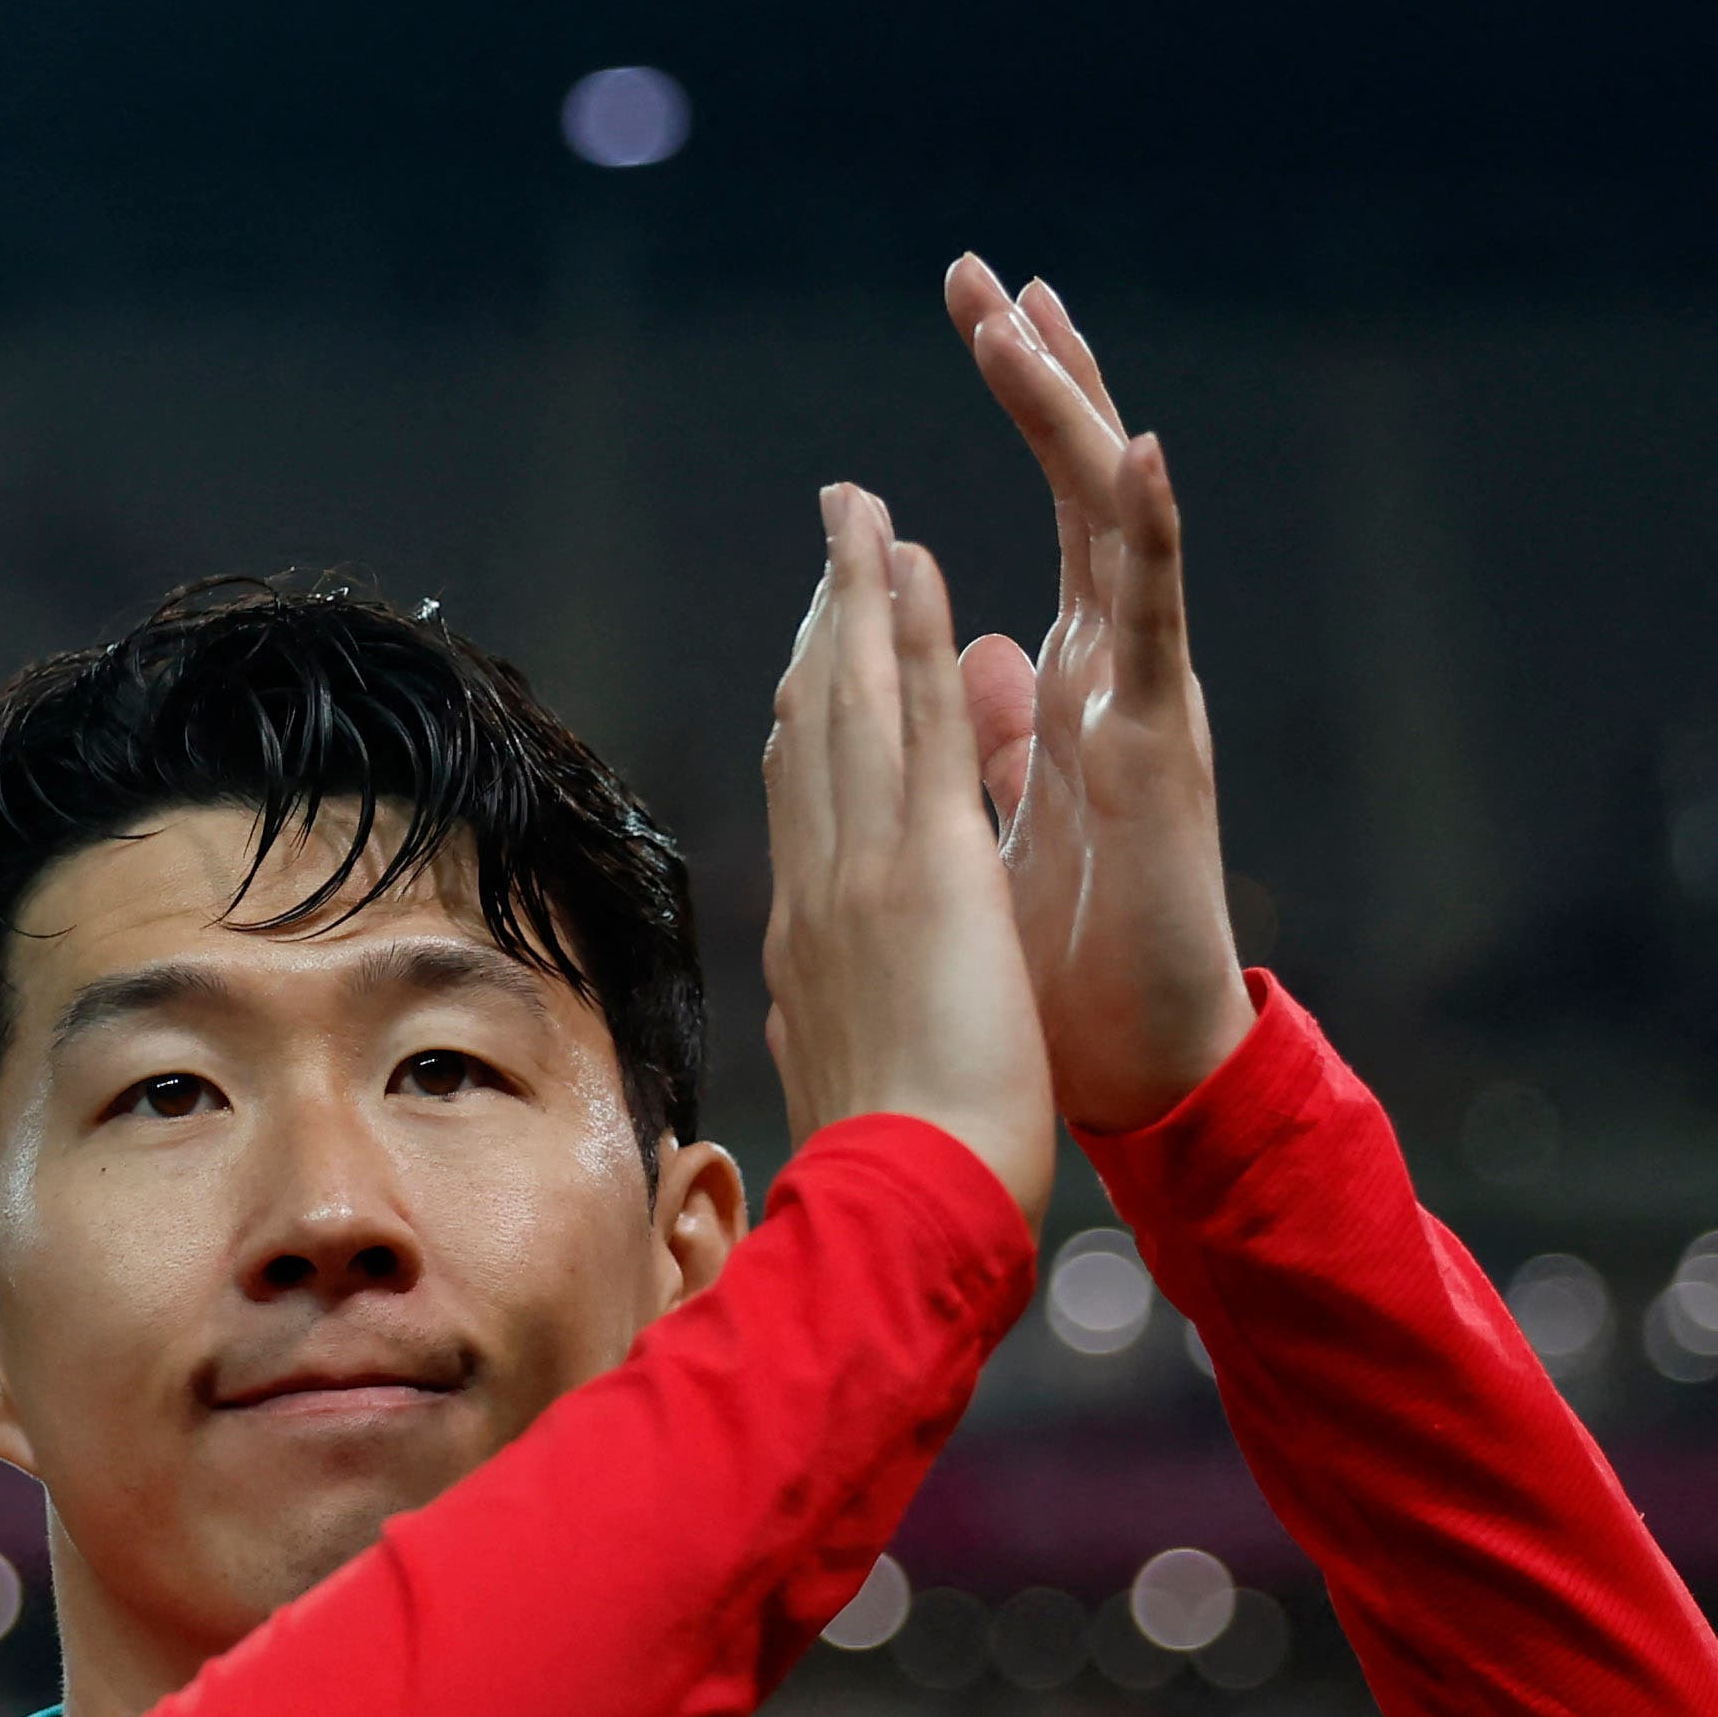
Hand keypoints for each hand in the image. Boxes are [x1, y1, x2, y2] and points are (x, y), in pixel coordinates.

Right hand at [759, 482, 1056, 1226]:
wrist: (906, 1202)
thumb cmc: (888, 1171)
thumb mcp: (841, 1072)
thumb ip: (818, 1014)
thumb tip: (787, 1004)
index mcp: (810, 941)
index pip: (803, 804)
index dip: (805, 719)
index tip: (808, 656)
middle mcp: (820, 887)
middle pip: (811, 731)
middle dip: (820, 629)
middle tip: (830, 543)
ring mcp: (867, 867)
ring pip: (854, 702)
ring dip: (857, 597)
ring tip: (861, 514)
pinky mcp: (931, 864)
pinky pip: (920, 721)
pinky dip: (912, 634)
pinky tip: (912, 561)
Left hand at [945, 255, 1256, 1132]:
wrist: (1138, 1077)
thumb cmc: (1066, 981)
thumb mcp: (999, 837)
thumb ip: (997, 743)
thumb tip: (978, 667)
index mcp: (1074, 694)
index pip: (1043, 524)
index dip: (1018, 420)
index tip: (976, 320)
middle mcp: (1116, 679)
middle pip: (1079, 494)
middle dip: (1038, 381)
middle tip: (988, 274)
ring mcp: (1146, 702)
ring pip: (1113, 525)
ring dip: (1075, 414)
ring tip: (1037, 312)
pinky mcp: (1166, 744)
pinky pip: (1161, 617)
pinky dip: (1155, 529)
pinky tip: (1142, 447)